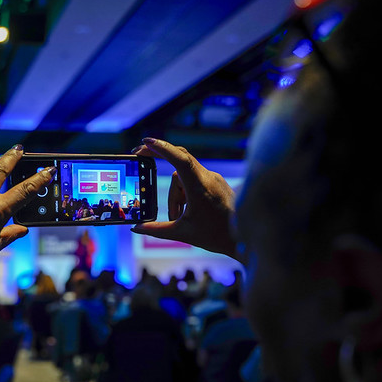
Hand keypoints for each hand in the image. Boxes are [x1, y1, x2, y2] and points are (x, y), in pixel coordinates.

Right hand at [131, 138, 237, 258]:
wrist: (244, 239)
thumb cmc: (217, 236)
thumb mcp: (183, 234)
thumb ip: (157, 230)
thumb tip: (137, 228)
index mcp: (200, 188)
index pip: (180, 159)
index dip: (162, 148)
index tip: (146, 141)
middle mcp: (208, 178)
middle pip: (178, 164)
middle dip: (160, 157)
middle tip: (140, 154)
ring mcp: (214, 179)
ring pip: (184, 176)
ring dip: (176, 194)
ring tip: (180, 217)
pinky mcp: (217, 183)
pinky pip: (194, 180)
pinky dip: (185, 193)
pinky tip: (188, 211)